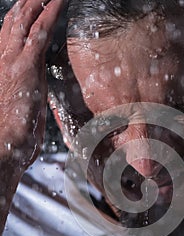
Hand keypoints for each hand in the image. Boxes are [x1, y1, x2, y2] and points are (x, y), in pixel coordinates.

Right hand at [0, 0, 64, 169]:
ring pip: (25, 20)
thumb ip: (27, 96)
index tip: (30, 7)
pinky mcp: (25, 65)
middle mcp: (5, 59)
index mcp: (4, 69)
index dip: (20, 19)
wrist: (2, 145)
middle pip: (14, 21)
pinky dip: (50, 12)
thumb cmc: (11, 135)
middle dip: (27, 2)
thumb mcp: (21, 111)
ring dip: (38, 0)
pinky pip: (40, 31)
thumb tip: (35, 95)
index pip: (11, 36)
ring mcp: (13, 60)